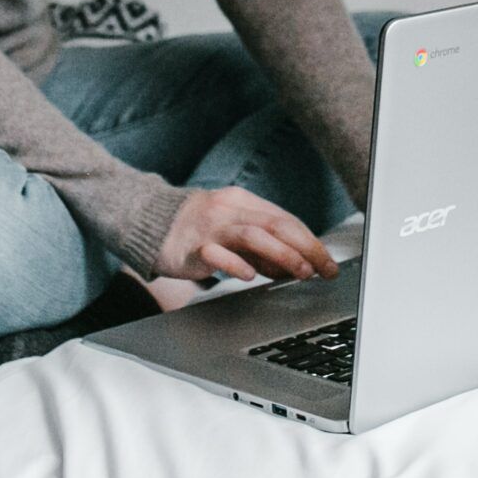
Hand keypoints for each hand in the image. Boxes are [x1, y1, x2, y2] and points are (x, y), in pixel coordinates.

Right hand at [155, 186, 339, 285]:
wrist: (150, 222)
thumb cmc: (198, 228)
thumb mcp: (233, 229)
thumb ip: (261, 246)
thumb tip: (294, 266)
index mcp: (243, 202)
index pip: (285, 220)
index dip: (311, 242)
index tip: (328, 263)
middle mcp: (230, 210)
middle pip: (275, 225)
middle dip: (305, 248)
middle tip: (323, 269)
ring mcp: (210, 227)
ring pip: (252, 236)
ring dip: (281, 254)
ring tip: (299, 272)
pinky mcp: (192, 246)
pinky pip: (216, 254)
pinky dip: (236, 264)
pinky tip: (250, 275)